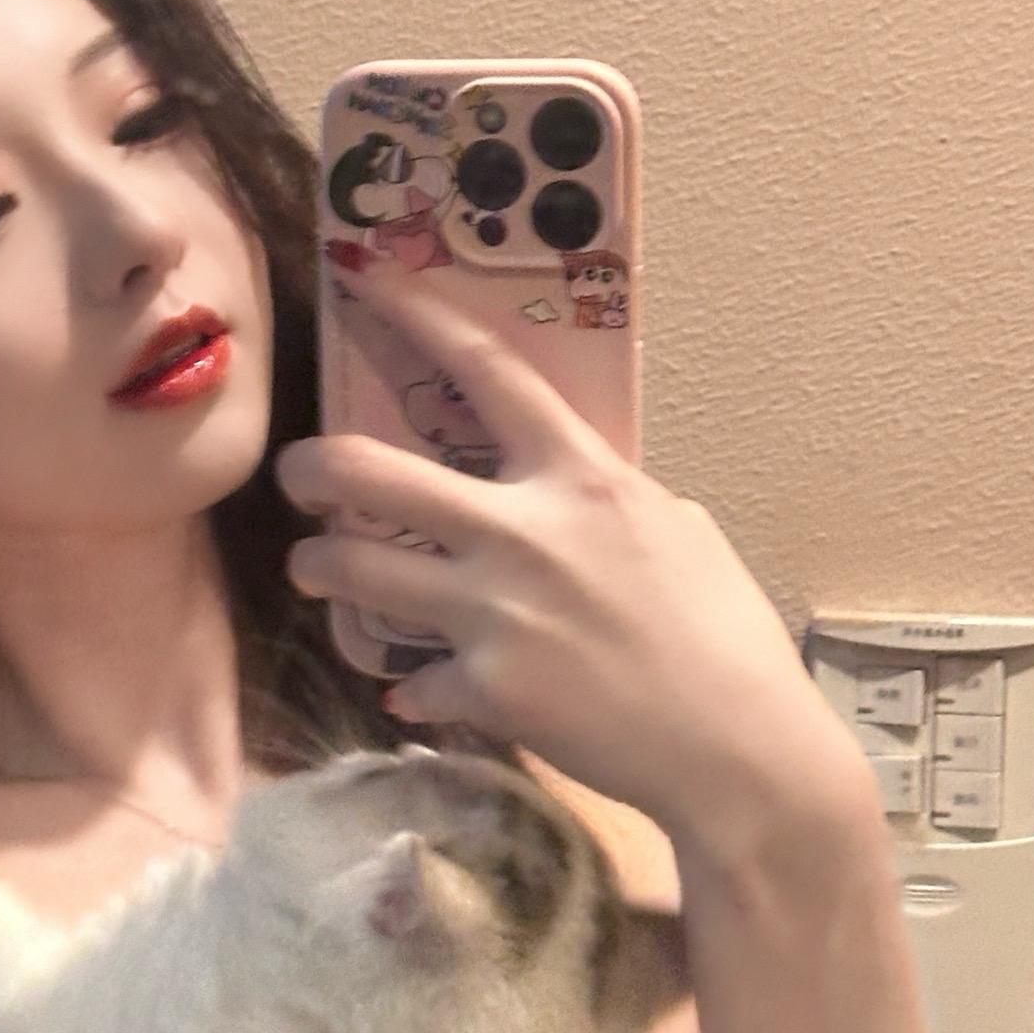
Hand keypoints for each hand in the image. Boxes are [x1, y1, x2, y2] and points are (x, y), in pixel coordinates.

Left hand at [275, 265, 862, 840]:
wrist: (737, 749)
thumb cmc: (726, 637)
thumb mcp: (679, 533)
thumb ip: (607, 503)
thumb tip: (571, 495)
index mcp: (582, 479)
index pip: (489, 374)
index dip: (420, 319)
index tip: (368, 283)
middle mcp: (524, 534)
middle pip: (376, 476)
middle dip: (314, 467)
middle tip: (296, 473)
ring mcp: (495, 614)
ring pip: (358, 573)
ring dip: (323, 567)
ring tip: (315, 569)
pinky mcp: (484, 690)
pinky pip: (414, 682)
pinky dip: (414, 688)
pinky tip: (417, 693)